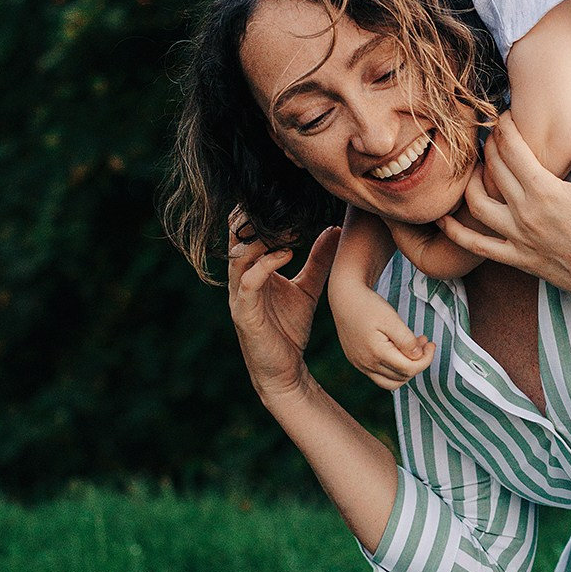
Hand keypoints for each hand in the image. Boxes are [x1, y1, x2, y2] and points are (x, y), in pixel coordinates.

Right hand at [228, 210, 338, 407]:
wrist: (285, 369)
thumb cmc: (290, 329)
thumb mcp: (308, 288)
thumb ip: (318, 261)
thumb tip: (334, 230)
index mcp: (252, 270)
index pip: (246, 233)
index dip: (262, 215)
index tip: (287, 202)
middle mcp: (240, 279)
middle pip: (236, 238)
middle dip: (256, 221)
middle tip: (283, 208)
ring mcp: (239, 296)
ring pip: (239, 257)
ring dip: (262, 240)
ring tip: (289, 229)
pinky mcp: (244, 313)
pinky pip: (248, 282)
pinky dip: (265, 265)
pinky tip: (286, 255)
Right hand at [330, 273, 434, 390]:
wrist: (344, 299)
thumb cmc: (368, 306)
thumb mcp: (391, 319)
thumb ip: (406, 340)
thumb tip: (418, 357)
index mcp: (376, 353)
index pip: (409, 369)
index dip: (426, 359)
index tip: (431, 344)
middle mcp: (367, 364)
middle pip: (402, 377)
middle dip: (418, 362)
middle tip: (424, 343)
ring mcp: (360, 365)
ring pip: (391, 382)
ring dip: (407, 369)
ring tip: (413, 348)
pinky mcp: (357, 362)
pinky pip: (379, 376)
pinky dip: (394, 368)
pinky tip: (398, 351)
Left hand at [437, 101, 570, 308]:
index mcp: (545, 190)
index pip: (512, 147)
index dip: (504, 126)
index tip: (506, 115)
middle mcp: (525, 213)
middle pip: (493, 169)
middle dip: (489, 146)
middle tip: (493, 135)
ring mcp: (518, 238)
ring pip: (477, 204)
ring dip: (470, 182)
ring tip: (477, 169)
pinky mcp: (517, 259)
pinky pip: (477, 246)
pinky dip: (457, 233)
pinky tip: (445, 220)